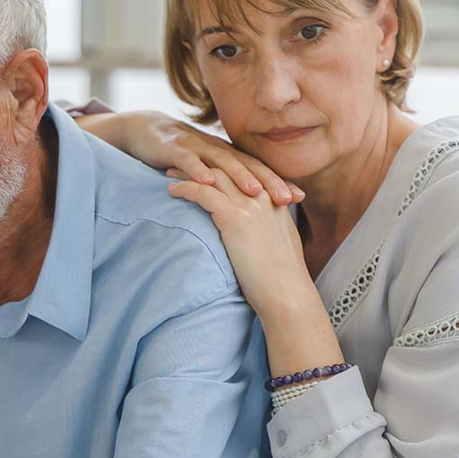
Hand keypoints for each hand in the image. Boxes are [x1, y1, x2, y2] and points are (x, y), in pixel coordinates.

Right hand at [90, 111, 304, 205]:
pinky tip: (207, 183)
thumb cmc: (179, 156)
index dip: (278, 181)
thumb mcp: (205, 168)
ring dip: (240, 177)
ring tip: (256, 193)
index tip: (299, 198)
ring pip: (222, 162)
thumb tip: (249, 208)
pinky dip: (197, 170)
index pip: (257, 169)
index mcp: (226, 155)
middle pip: (247, 164)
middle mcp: (216, 149)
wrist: (145, 130)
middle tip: (289, 199)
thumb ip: (225, 183)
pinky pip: (187, 160)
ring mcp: (195, 147)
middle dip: (269, 181)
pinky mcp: (173, 149)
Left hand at [167, 168, 312, 315]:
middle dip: (203, 163)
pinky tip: (172, 190)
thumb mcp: (281, 242)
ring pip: (212, 176)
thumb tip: (259, 231)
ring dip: (189, 172)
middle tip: (182, 162)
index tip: (206, 166)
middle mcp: (263, 196)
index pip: (245, 172)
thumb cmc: (283, 278)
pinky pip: (203, 193)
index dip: (223, 167)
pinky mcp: (235, 218)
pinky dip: (185, 188)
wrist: (287, 294)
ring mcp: (250, 205)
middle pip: (226, 168)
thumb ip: (270, 227)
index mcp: (275, 200)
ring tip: (171, 172)